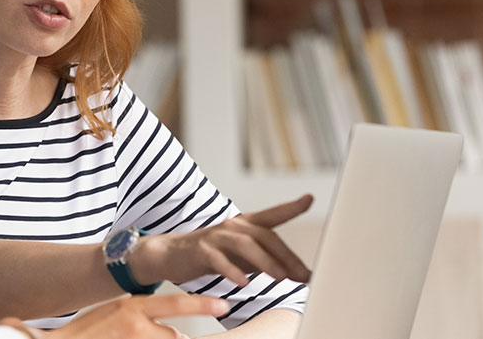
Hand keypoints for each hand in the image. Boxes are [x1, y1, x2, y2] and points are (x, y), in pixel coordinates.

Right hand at [0, 295, 227, 338]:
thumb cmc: (86, 330)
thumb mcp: (112, 311)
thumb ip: (137, 313)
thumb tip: (162, 322)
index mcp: (132, 307)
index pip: (175, 303)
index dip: (201, 303)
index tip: (224, 304)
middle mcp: (136, 326)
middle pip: (174, 336)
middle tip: (160, 336)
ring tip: (132, 335)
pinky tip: (129, 338)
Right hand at [135, 194, 312, 286]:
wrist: (173, 255)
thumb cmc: (215, 255)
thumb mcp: (246, 257)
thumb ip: (272, 262)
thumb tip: (304, 275)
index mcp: (246, 225)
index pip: (273, 215)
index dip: (291, 207)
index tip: (309, 199)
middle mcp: (233, 226)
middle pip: (264, 235)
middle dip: (285, 256)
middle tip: (302, 275)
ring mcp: (216, 236)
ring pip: (244, 244)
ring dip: (265, 261)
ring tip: (279, 278)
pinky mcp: (201, 250)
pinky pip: (218, 259)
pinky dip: (232, 270)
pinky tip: (243, 282)